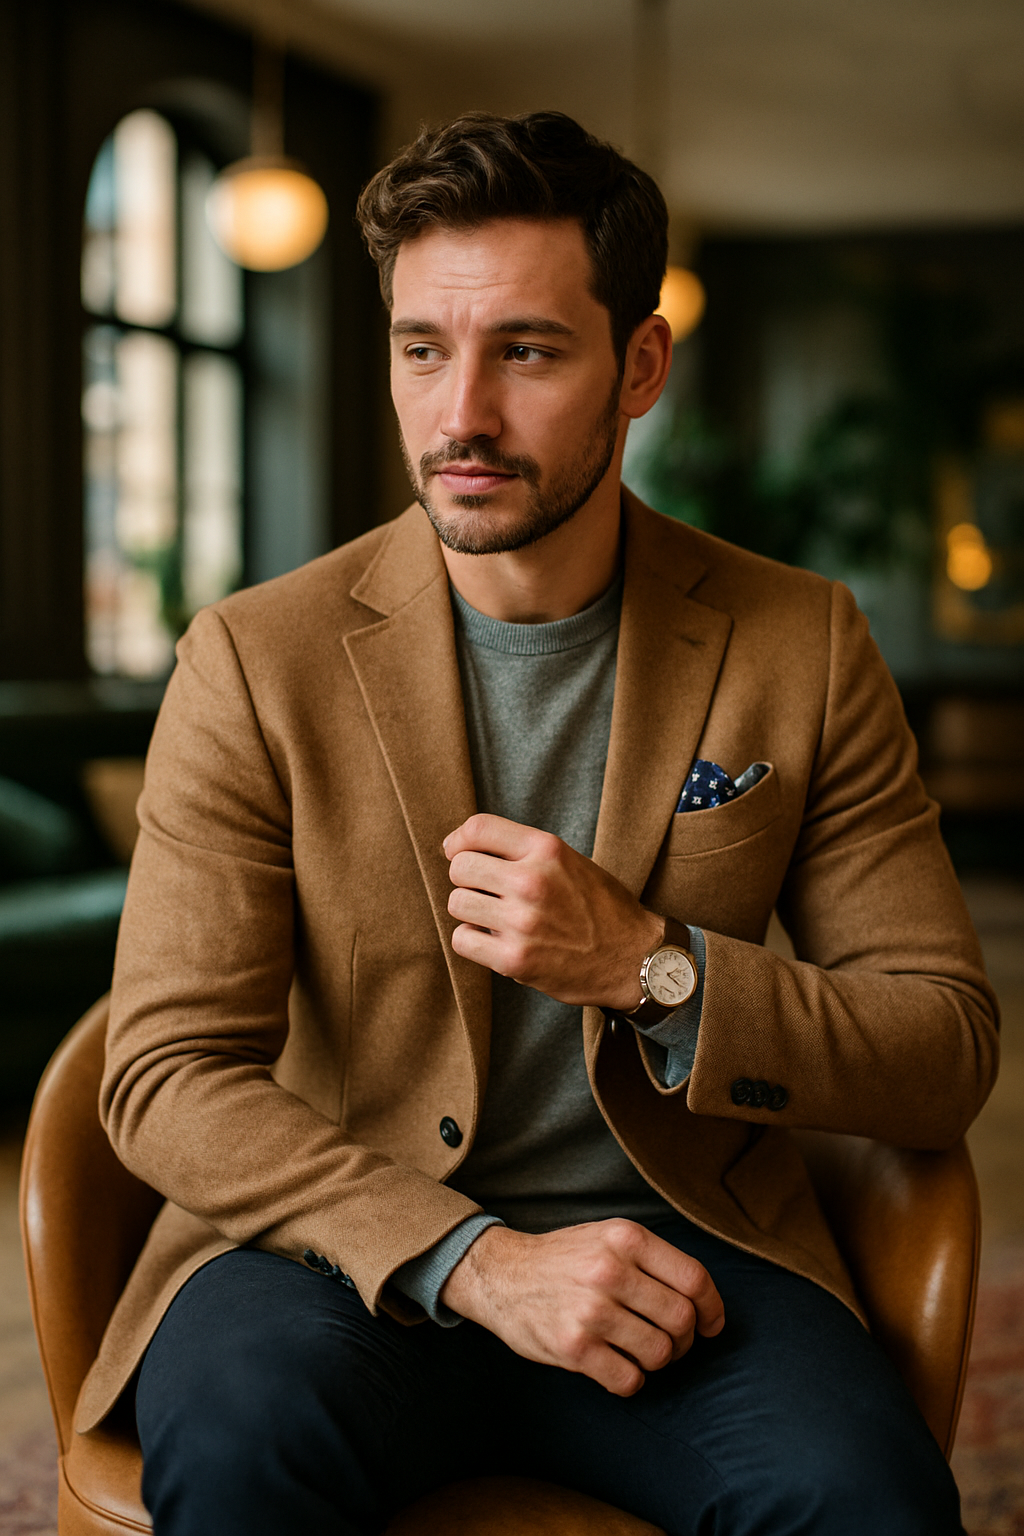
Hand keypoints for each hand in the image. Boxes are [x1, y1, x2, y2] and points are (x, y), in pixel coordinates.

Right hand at [440, 1219, 724, 1395]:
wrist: (501, 1274)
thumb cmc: (565, 1258)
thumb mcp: (608, 1236)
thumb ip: (654, 1259)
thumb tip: (704, 1301)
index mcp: (625, 1238)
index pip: (694, 1279)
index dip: (712, 1308)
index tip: (711, 1324)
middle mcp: (610, 1271)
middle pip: (681, 1320)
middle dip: (685, 1339)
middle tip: (671, 1341)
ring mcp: (591, 1311)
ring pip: (659, 1353)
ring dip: (658, 1360)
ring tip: (641, 1351)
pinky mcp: (573, 1348)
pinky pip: (629, 1380)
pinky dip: (632, 1380)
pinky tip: (618, 1365)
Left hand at [444, 814, 663, 1009]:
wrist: (634, 959)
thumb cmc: (602, 908)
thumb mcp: (571, 861)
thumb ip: (525, 851)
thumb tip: (465, 847)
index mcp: (547, 850)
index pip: (477, 828)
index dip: (458, 840)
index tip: (456, 851)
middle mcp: (532, 881)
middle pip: (460, 867)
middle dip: (466, 879)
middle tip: (484, 891)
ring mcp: (522, 922)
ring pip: (457, 903)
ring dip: (470, 910)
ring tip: (494, 917)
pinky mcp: (515, 959)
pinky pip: (462, 939)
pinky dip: (473, 941)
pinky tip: (494, 940)